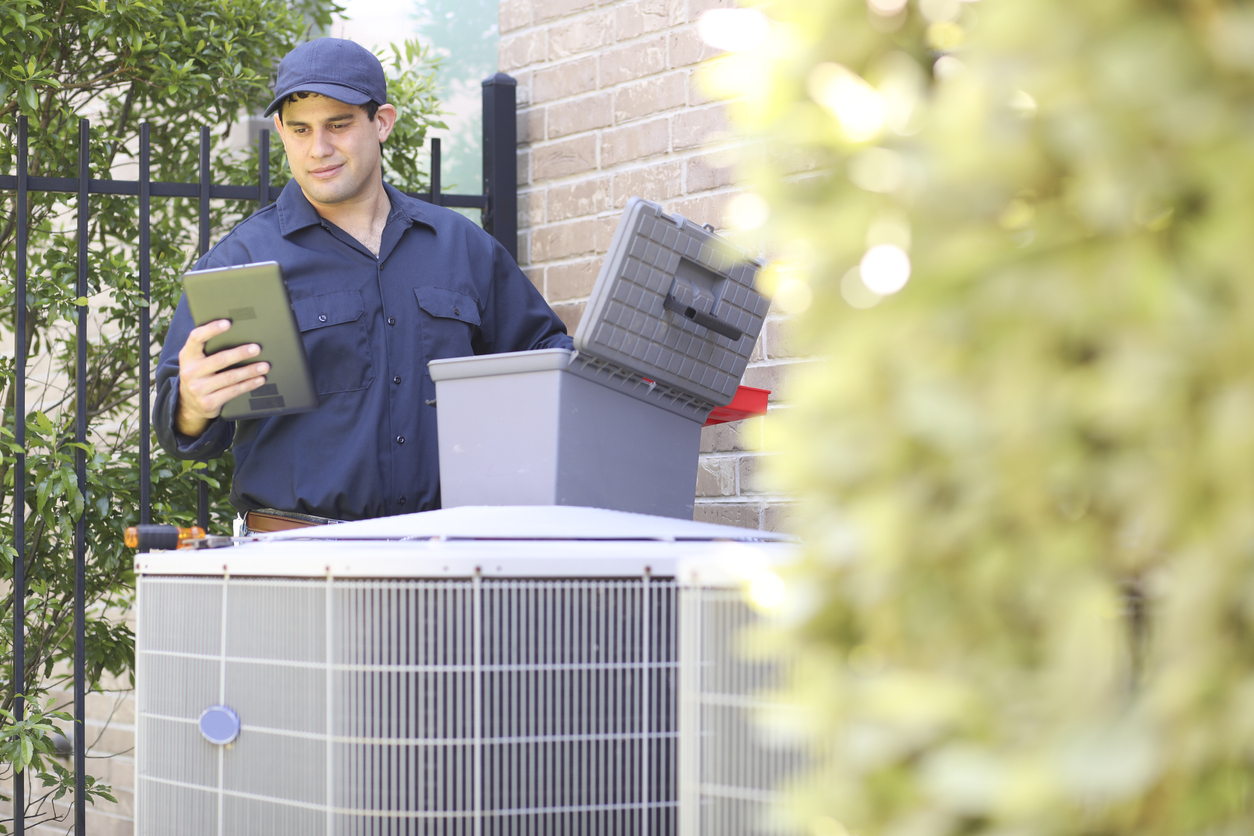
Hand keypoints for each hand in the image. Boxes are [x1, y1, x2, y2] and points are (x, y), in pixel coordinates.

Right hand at [175, 319, 269, 437]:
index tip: (228, 323)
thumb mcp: (196, 360)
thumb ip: (208, 348)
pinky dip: (249, 384)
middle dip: (240, 353)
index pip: (196, 338)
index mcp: (188, 356)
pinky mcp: (208, 402)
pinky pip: (233, 391)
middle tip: (257, 348)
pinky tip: (259, 379)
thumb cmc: (200, 375)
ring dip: (250, 371)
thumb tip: (239, 333)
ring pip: (230, 377)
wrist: (189, 404)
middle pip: (219, 360)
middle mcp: (190, 372)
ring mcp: (198, 389)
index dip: (211, 329)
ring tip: (265, 366)